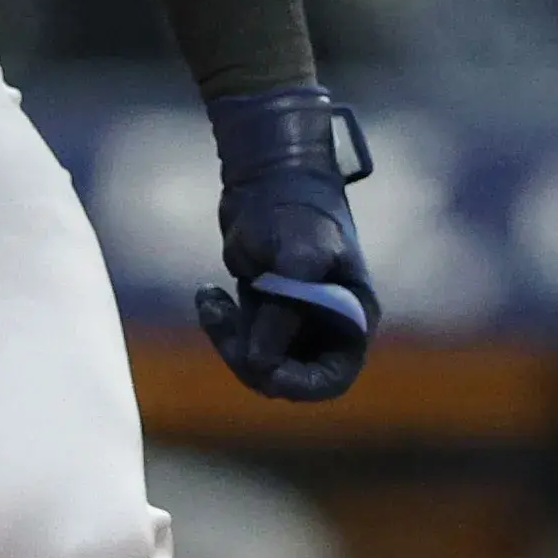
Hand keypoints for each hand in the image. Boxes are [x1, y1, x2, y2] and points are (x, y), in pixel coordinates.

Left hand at [195, 86, 378, 401]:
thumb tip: (260, 365)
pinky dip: (220, 325)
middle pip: (288, 375)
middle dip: (252, 360)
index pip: (331, 377)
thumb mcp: (297, 257)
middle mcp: (324, 326)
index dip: (299, 384)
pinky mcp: (263, 308)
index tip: (264, 372)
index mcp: (350, 318)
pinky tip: (207, 295)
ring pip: (257, 360)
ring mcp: (291, 319)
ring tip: (211, 301)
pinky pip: (239, 338)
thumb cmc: (295, 208)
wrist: (268, 172)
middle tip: (224, 326)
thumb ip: (283, 313)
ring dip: (229, 341)